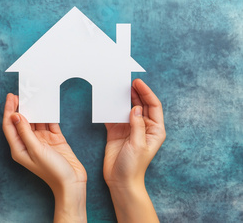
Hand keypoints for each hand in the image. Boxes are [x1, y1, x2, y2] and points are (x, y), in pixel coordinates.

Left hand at [2, 93, 86, 222]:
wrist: (73, 183)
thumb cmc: (52, 171)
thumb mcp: (36, 150)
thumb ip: (25, 132)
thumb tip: (15, 115)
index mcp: (19, 148)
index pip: (10, 126)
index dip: (9, 110)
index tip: (11, 97)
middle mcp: (28, 143)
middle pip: (21, 121)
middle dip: (20, 107)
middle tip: (22, 93)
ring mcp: (42, 141)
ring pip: (36, 121)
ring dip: (35, 109)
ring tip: (34, 95)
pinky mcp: (54, 139)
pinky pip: (49, 123)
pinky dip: (48, 114)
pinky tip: (48, 105)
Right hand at [103, 79, 165, 221]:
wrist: (120, 180)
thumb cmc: (134, 166)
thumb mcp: (138, 144)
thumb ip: (137, 125)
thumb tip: (135, 108)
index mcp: (155, 130)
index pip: (153, 106)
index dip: (146, 93)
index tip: (138, 83)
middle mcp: (143, 127)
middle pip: (141, 105)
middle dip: (135, 93)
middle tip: (127, 82)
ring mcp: (129, 129)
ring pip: (127, 109)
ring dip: (123, 99)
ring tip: (117, 89)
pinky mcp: (116, 132)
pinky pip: (114, 117)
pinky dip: (110, 110)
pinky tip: (107, 102)